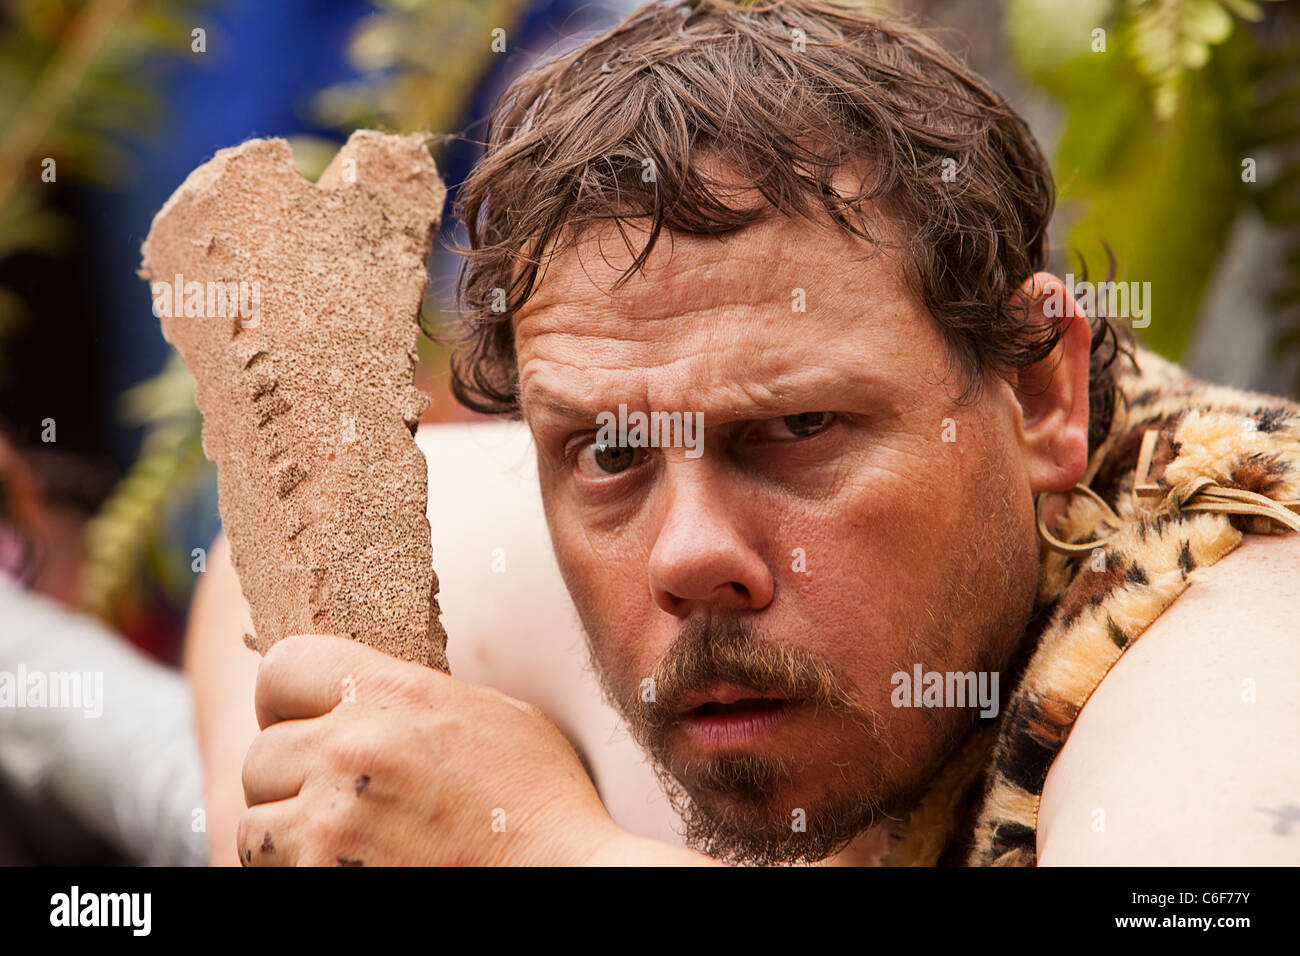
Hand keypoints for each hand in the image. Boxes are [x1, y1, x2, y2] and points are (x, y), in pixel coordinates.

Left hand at [237, 634, 621, 865]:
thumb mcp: (490, 712)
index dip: (287, 700)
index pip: (281, 668)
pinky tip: (352, 868)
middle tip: (336, 799)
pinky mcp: (323, 879)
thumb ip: (413, 696)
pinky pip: (271, 872)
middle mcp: (351, 749)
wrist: (564, 876)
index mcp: (390, 692)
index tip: (305, 724)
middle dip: (290, 779)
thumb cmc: (539, 801)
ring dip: (288, 835)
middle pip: (262, 754)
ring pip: (255, 824)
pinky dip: (301, 873)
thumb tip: (365, 694)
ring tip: (343, 841)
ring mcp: (331, 823)